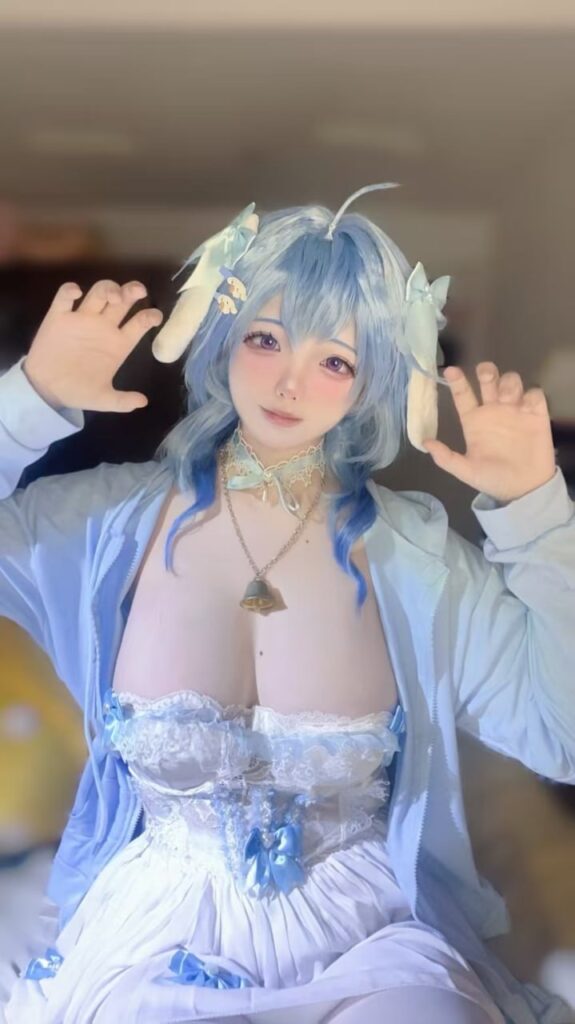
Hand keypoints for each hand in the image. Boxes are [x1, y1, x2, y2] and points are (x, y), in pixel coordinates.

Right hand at [23, 279, 163, 412]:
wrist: (47, 391)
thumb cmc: (78, 391)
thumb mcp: (102, 399)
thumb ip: (122, 401)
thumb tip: (143, 403)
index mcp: (118, 343)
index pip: (140, 323)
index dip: (149, 317)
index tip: (155, 316)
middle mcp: (103, 327)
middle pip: (123, 300)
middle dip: (132, 291)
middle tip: (139, 292)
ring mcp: (82, 319)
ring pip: (99, 292)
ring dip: (109, 288)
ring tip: (113, 297)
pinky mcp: (58, 317)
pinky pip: (65, 296)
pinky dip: (70, 290)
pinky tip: (76, 294)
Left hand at [422, 362, 556, 502]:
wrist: (524, 490)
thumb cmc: (494, 479)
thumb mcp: (467, 471)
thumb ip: (446, 458)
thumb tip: (424, 443)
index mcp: (474, 420)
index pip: (463, 395)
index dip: (457, 382)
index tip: (450, 371)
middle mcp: (493, 410)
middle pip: (489, 379)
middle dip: (487, 371)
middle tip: (486, 376)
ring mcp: (515, 410)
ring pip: (511, 381)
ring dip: (508, 384)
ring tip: (507, 400)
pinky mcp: (536, 414)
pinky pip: (534, 394)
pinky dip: (530, 395)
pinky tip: (526, 408)